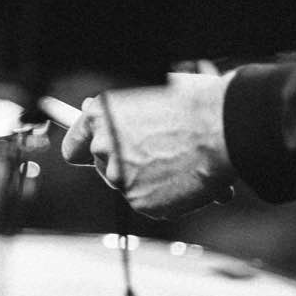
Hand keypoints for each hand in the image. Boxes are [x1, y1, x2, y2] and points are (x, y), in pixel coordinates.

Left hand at [60, 72, 235, 218]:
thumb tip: (112, 120)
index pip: (74, 147)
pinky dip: (167, 196)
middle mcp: (104, 148)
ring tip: (182, 160)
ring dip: (151, 179)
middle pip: (104, 167)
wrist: (222, 127)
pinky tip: (188, 177)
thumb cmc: (192, 101)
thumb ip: (122, 111)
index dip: (85, 149)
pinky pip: (150, 203)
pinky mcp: (141, 204)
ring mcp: (120, 179)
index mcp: (101, 115)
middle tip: (158, 152)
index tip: (94, 153)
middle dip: (127, 163)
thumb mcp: (149, 92)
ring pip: (130, 185)